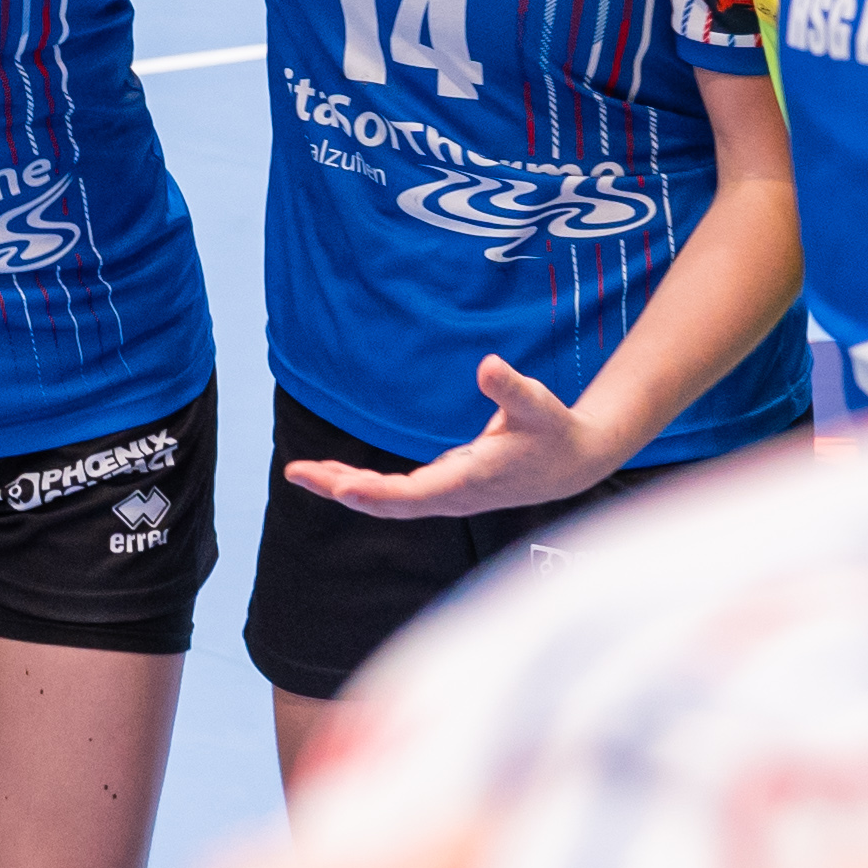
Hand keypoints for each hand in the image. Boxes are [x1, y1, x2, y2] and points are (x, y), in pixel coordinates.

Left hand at [291, 353, 619, 519]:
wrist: (570, 465)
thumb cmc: (553, 431)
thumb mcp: (539, 405)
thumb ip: (512, 388)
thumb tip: (487, 365)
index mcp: (469, 480)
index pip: (413, 494)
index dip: (375, 492)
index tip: (341, 489)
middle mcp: (451, 496)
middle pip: (387, 502)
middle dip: (341, 488)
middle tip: (297, 472)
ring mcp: (445, 496)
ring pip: (386, 500)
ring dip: (344, 486)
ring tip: (303, 472)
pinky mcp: (443, 489)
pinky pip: (394, 493)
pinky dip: (363, 485)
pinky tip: (337, 476)